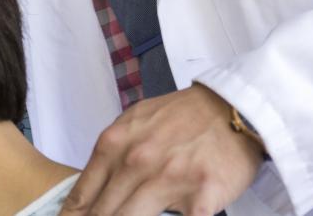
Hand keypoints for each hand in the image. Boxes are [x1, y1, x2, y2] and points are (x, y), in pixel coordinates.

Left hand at [59, 83, 264, 215]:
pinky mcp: (201, 197)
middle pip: (101, 215)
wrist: (232, 107)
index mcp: (114, 145)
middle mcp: (136, 162)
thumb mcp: (134, 123)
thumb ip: (110, 155)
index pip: (80, 197)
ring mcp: (168, 180)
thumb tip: (87, 191)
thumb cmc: (182, 116)